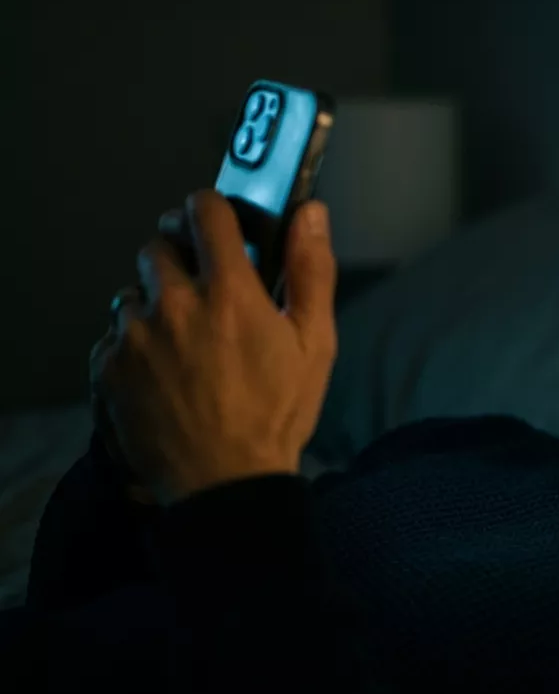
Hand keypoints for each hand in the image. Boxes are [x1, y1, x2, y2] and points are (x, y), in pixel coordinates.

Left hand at [89, 191, 337, 505]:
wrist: (224, 484)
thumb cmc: (277, 414)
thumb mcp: (315, 344)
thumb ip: (312, 271)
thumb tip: (311, 212)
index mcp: (229, 291)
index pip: (203, 211)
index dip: (211, 209)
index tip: (217, 223)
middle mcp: (173, 303)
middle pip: (159, 246)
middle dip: (180, 258)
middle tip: (203, 290)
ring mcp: (134, 336)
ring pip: (133, 292)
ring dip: (154, 304)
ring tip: (182, 341)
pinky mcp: (107, 368)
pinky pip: (113, 336)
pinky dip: (134, 345)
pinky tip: (162, 373)